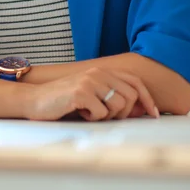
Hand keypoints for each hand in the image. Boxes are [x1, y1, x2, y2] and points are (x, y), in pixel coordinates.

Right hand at [25, 67, 158, 121]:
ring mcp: (90, 80)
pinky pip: (101, 113)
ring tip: (90, 113)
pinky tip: (80, 113)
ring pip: (118, 106)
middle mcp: (98, 72)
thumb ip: (113, 98)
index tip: (154, 114)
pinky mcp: (81, 92)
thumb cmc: (64, 101)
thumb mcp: (92, 95)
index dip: (148, 99)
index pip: (135, 82)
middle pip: (131, 96)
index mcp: (102, 71)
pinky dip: (92, 118)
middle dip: (125, 113)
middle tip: (106, 116)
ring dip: (107, 116)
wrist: (35, 100)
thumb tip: (142, 110)